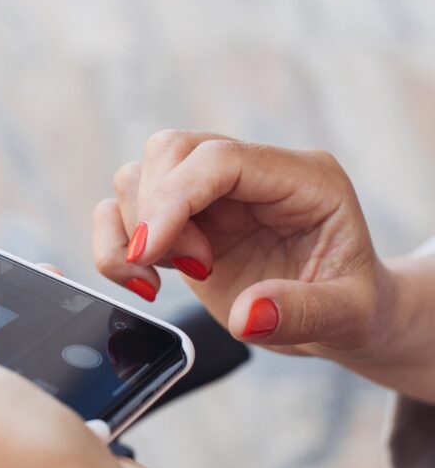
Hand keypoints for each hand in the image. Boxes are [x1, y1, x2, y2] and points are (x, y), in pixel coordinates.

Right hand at [94, 130, 434, 401]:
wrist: (339, 317)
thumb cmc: (352, 308)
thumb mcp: (350, 316)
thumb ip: (304, 313)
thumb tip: (247, 317)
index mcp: (302, 177)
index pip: (219, 159)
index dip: (173, 198)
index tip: (149, 252)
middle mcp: (251, 173)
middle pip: (169, 149)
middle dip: (153, 212)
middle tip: (181, 272)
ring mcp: (211, 194)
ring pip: (136, 175)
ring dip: (133, 231)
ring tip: (171, 279)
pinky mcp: (182, 220)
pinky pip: (120, 210)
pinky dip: (115, 245)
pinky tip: (146, 282)